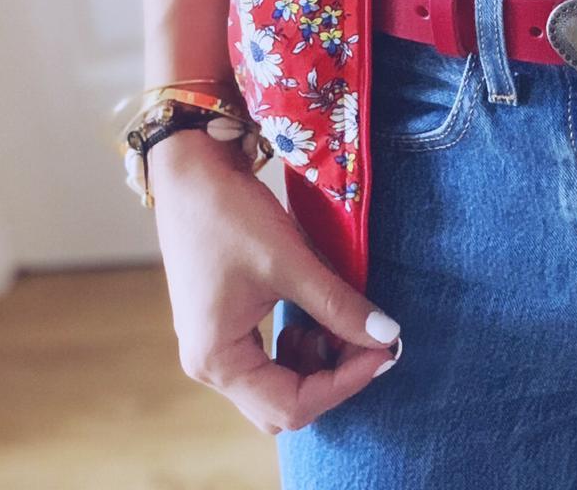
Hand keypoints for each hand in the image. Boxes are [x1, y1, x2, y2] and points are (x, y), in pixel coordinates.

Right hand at [151, 132, 400, 433]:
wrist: (189, 171)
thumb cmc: (229, 214)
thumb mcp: (290, 261)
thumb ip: (337, 304)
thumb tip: (388, 336)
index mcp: (217, 359)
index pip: (292, 404)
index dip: (346, 382)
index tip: (385, 350)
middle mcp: (208, 364)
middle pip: (282, 404)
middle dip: (332, 377)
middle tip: (370, 340)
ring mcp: (212, 346)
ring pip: (276, 384)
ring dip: (317, 363)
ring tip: (344, 322)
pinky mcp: (221, 325)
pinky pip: (267, 360)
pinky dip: (298, 347)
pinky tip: (316, 317)